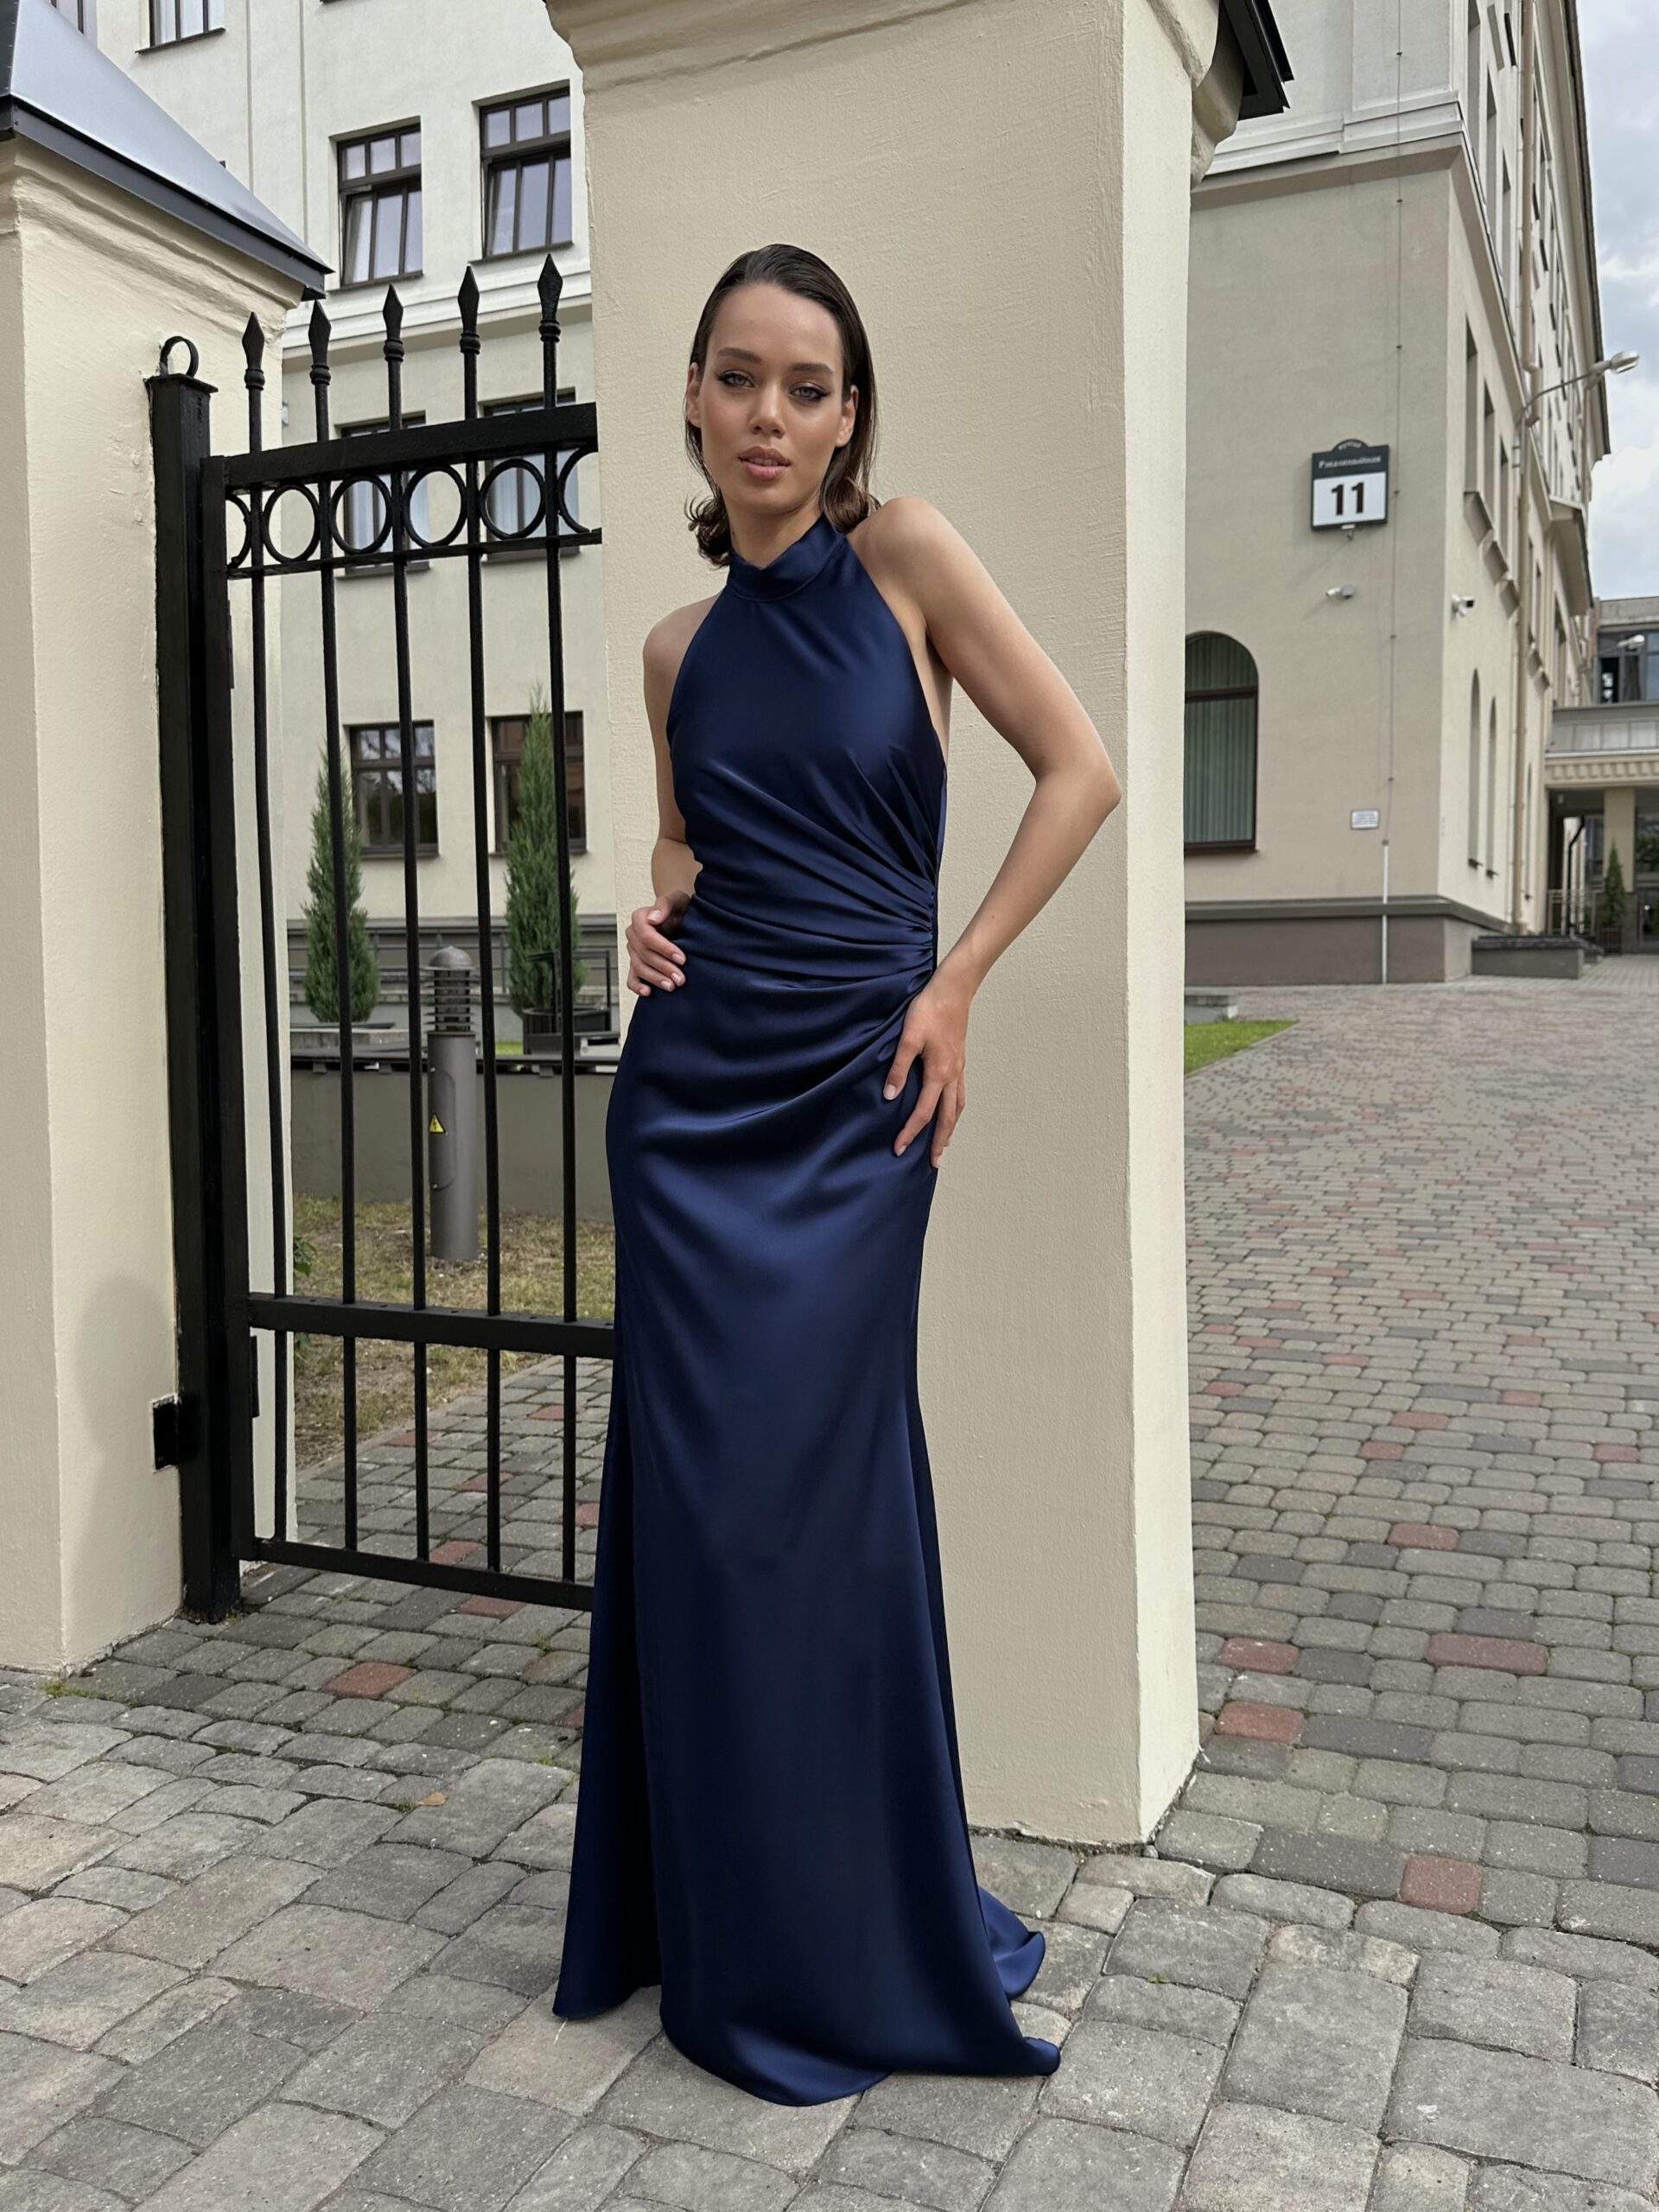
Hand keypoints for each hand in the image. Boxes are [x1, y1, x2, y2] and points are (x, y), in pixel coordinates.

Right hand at [626, 890, 690, 994]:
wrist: (681, 917)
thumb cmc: (679, 907)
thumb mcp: (677, 899)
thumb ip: (664, 904)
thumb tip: (653, 919)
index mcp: (639, 918)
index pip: (647, 936)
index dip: (664, 949)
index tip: (682, 958)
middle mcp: (633, 935)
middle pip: (644, 954)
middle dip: (663, 967)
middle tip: (680, 979)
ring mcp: (633, 950)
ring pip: (639, 968)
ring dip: (655, 979)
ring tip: (672, 986)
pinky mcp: (636, 963)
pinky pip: (631, 977)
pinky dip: (637, 986)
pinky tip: (648, 992)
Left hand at [882, 969, 971, 1164]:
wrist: (954, 989)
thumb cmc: (929, 1009)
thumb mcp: (908, 1037)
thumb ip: (898, 1067)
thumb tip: (890, 1096)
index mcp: (939, 1073)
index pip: (923, 1112)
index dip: (910, 1132)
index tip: (898, 1148)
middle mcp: (952, 1075)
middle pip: (947, 1117)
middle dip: (938, 1141)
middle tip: (933, 1163)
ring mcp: (959, 1068)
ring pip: (957, 1106)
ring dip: (950, 1127)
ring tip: (944, 1143)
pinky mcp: (960, 1060)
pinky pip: (960, 1093)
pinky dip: (956, 1108)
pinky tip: (951, 1109)